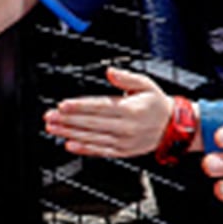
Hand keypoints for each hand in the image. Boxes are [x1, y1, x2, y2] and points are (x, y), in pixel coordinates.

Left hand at [43, 68, 174, 158]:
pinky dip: (83, 149)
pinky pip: (99, 151)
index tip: (62, 105)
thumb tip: (109, 71)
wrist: (173, 127)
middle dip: (68, 120)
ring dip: (69, 133)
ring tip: (53, 128)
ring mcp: (123, 142)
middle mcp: (126, 127)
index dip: (79, 106)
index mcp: (130, 109)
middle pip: (91, 123)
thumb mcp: (146, 85)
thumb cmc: (156, 104)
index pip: (99, 107)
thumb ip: (126, 78)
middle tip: (50, 116)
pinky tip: (68, 144)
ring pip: (92, 138)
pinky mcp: (122, 152)